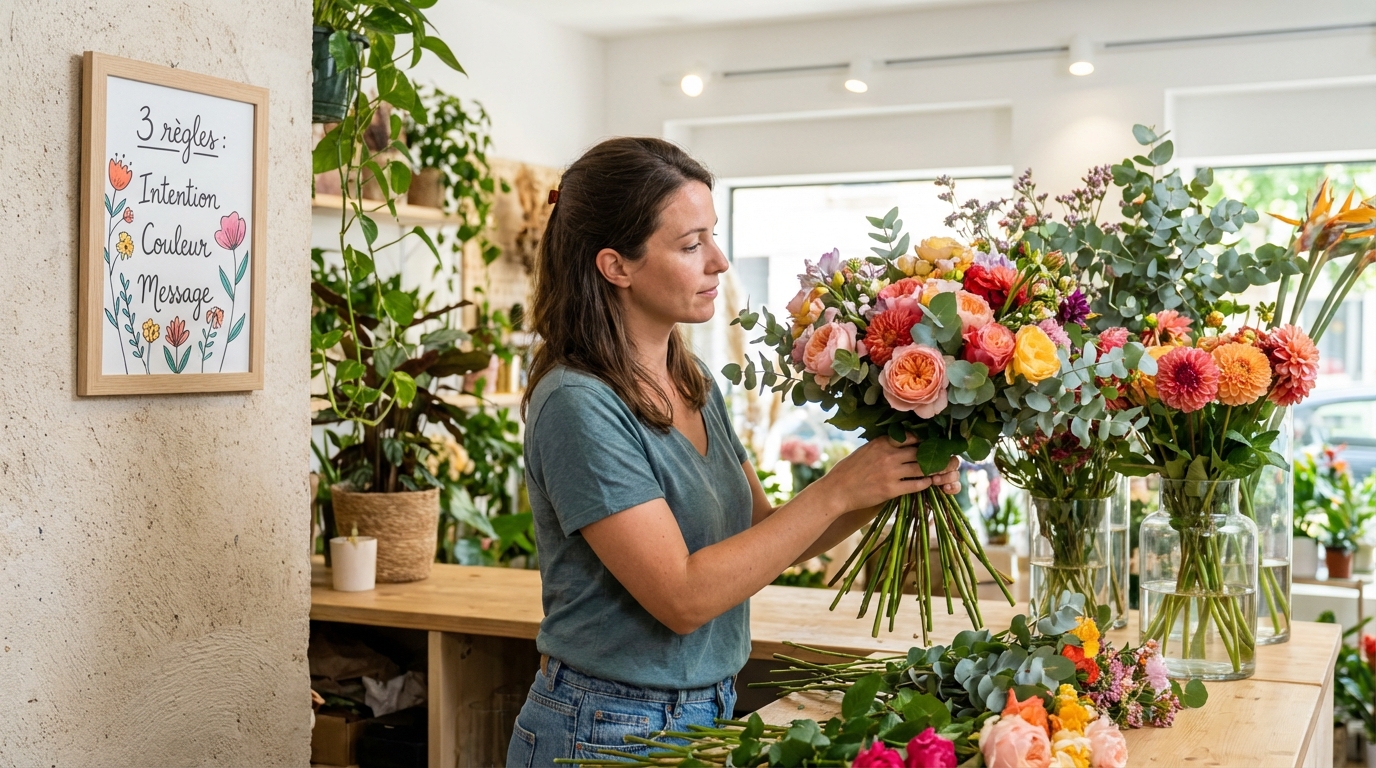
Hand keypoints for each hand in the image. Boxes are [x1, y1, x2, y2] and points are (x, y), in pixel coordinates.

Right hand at [811, 435, 961, 513]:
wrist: (836, 490)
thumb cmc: (849, 470)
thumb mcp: (865, 450)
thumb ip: (883, 445)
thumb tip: (900, 441)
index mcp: (882, 442)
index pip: (912, 437)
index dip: (928, 440)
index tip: (939, 442)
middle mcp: (888, 455)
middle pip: (921, 452)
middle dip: (938, 454)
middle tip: (952, 456)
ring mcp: (890, 472)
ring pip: (922, 469)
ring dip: (937, 470)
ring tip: (947, 471)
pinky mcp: (890, 489)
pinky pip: (915, 485)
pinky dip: (925, 484)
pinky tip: (930, 483)